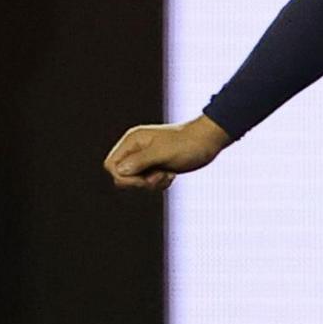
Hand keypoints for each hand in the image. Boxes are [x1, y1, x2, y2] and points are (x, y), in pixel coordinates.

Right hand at [105, 115, 231, 190]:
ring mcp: (146, 158)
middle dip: (140, 182)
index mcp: (133, 141)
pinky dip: (159, 183)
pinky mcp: (157, 165)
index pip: (112, 165)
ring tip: (168, 174)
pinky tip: (172, 175)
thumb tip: (119, 170)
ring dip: (151, 184)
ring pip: (136, 181)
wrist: (210, 139)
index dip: (124, 177)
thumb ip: (140, 161)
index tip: (144, 177)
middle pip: (122, 176)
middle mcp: (136, 149)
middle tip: (159, 176)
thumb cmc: (188, 143)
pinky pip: (148, 182)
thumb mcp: (163, 153)